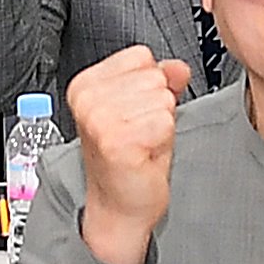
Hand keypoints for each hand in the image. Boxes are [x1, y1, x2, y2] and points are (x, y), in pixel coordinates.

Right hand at [67, 45, 192, 263]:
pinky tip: (144, 154)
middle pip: (154, 77)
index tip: (134, 112)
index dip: (149, 85)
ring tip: (141, 143)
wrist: (119, 207)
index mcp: (85, 84)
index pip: (141, 56)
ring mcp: (99, 119)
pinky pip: (164, 123)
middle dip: (157, 106)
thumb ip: (161, 80)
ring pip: (163, 99)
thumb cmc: (127, 161)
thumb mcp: (143, 108)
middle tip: (139, 133)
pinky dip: (162, 141)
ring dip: (160, 124)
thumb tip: (178, 68)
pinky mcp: (116, 140)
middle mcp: (87, 99)